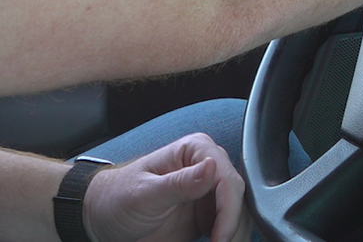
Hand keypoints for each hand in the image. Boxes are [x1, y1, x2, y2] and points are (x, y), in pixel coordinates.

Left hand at [83, 133, 249, 241]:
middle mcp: (207, 167)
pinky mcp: (207, 213)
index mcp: (196, 151)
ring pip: (238, 212)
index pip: (227, 178)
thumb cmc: (116, 199)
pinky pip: (228, 225)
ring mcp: (209, 191)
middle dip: (233, 223)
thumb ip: (179, 182)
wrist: (101, 220)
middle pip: (238, 196)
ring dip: (234, 232)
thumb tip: (212, 166)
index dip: (229, 209)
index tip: (221, 235)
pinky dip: (227, 236)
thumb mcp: (144, 193)